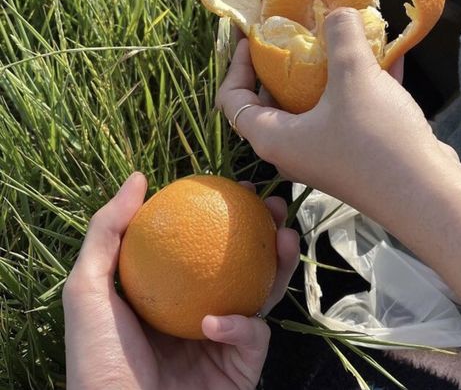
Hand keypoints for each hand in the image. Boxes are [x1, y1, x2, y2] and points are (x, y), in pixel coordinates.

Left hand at [63, 173, 299, 389]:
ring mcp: (224, 339)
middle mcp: (202, 308)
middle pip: (243, 263)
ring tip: (285, 236)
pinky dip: (240, 327)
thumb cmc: (97, 358)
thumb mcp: (88, 287)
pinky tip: (217, 322)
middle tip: (275, 206)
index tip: (238, 188)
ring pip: (263, 293)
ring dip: (280, 264)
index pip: (206, 244)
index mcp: (172, 291)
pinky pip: (252, 338)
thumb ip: (108, 231)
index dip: (226, 214)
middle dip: (266, 232)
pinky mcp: (240, 369)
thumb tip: (139, 179)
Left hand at [217, 8, 460, 312]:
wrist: (425, 195)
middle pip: (271, 100)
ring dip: (325, 71)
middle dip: (284, 63)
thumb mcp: (354, 76)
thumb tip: (336, 12)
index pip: (232, 100)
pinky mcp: (351, 154)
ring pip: (312, 104)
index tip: (252, 38)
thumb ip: (340, 35)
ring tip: (341, 37)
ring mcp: (322, 154)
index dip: (237, 65)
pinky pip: (345, 111)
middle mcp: (290, 149)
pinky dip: (357, 85)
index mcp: (272, 137)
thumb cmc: (375, 140)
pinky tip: (385, 57)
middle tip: (298, 32)